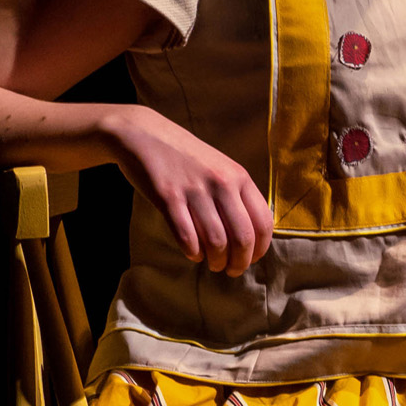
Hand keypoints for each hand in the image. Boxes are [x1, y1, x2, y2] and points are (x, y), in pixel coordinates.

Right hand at [104, 109, 271, 272]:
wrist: (143, 135)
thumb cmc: (185, 157)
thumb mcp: (220, 168)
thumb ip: (236, 195)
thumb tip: (251, 236)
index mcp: (239, 176)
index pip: (262, 222)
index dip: (259, 249)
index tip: (251, 260)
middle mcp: (221, 183)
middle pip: (242, 237)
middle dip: (239, 262)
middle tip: (232, 270)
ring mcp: (194, 190)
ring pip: (216, 241)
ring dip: (216, 260)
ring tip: (213, 264)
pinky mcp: (167, 197)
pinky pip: (186, 236)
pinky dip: (193, 252)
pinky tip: (193, 254)